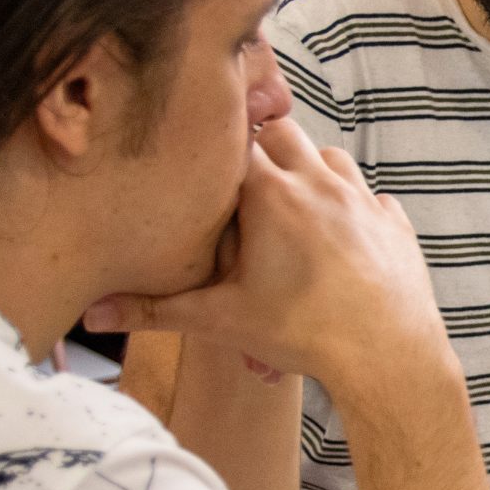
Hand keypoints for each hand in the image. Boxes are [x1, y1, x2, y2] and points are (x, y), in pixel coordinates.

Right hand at [84, 119, 451, 394]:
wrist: (388, 356)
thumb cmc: (304, 334)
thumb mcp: (221, 320)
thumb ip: (155, 310)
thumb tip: (93, 314)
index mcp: (273, 195)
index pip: (234, 139)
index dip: (216, 145)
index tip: (204, 159)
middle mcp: (320, 184)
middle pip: (283, 132)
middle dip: (261, 148)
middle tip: (242, 182)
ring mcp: (363, 201)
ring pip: (331, 156)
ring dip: (309, 169)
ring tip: (291, 204)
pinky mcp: (395, 224)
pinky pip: (372, 196)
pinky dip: (354, 206)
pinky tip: (341, 234)